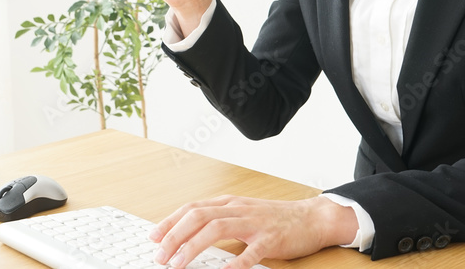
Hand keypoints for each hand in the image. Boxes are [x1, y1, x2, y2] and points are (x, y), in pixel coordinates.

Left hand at [149, 195, 357, 268]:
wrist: (311, 218)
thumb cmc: (274, 218)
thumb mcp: (241, 213)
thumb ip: (218, 220)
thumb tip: (187, 234)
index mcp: (229, 203)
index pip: (192, 208)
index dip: (170, 222)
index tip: (153, 237)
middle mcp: (238, 209)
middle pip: (198, 216)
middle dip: (174, 235)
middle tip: (160, 255)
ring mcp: (254, 223)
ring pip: (217, 229)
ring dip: (193, 247)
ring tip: (178, 264)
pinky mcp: (271, 239)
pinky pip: (251, 251)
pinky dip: (235, 262)